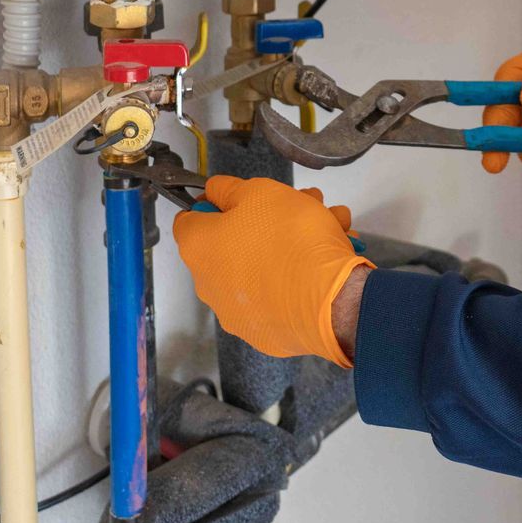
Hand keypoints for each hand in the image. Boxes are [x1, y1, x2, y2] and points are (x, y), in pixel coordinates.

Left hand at [172, 176, 374, 365]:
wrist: (330, 300)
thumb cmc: (289, 237)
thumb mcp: (259, 191)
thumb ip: (229, 188)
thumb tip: (215, 193)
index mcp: (198, 249)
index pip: (189, 218)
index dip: (214, 201)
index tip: (243, 196)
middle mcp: (209, 285)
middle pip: (233, 242)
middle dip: (268, 220)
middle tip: (303, 205)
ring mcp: (237, 314)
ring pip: (261, 267)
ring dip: (290, 244)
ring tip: (331, 228)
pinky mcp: (266, 334)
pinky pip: (278, 295)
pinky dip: (297, 276)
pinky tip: (329, 260)